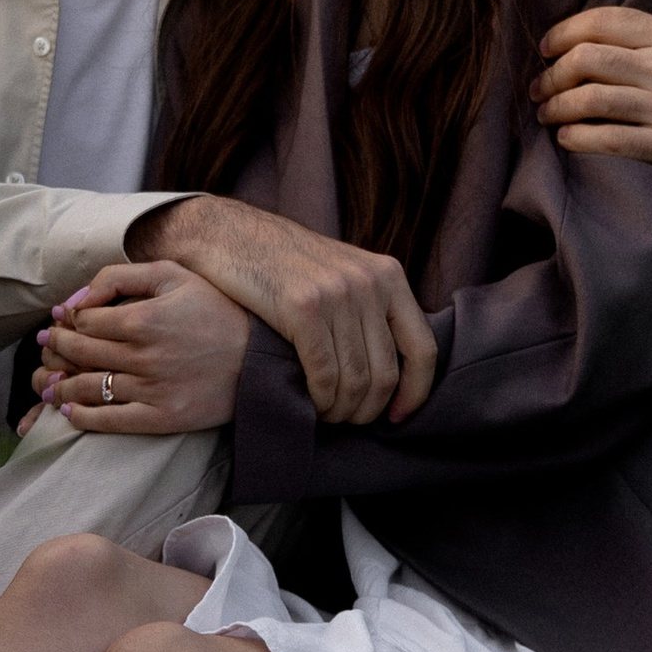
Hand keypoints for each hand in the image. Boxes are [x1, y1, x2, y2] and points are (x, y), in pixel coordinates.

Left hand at [34, 259, 251, 434]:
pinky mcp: (160, 417)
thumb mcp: (173, 275)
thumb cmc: (215, 310)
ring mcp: (151, 390)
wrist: (260, 359)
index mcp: (142, 319)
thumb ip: (121, 276)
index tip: (63, 319)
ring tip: (49, 381)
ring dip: (59, 384)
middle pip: (79, 352)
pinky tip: (69, 411)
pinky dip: (82, 416)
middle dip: (56, 347)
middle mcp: (142, 356)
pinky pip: (109, 420)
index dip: (67, 318)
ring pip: (87, 387)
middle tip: (48, 345)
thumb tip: (78, 298)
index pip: (84, 320)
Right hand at [130, 192, 437, 423]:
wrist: (228, 233)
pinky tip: (311, 403)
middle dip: (367, 410)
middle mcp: (369, 282)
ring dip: (341, 410)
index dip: (416, 392)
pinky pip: (324, 374)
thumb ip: (371, 308)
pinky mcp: (302, 308)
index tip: (398, 417)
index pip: (423, 348)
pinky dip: (319, 400)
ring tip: (326, 413)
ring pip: (355, 381)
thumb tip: (391, 372)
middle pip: (386, 374)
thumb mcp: (343, 272)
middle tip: (346, 419)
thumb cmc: (284, 263)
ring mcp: (337, 293)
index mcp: (388, 274)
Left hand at [532, 0, 651, 194]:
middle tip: (538, 85)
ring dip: (557, 107)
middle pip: (589, 60)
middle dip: (552, 73)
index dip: (564, 31)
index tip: (546, 46)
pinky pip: (611, 141)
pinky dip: (578, 139)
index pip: (604, 21)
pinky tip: (566, 138)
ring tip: (545, 111)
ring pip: (593, 101)